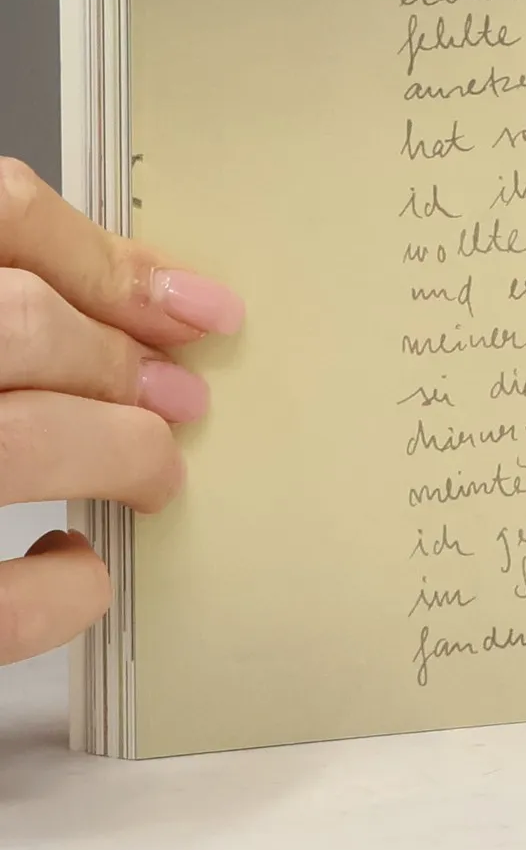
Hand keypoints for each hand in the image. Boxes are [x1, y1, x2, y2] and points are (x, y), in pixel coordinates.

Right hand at [0, 157, 241, 663]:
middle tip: (173, 400)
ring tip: (146, 471)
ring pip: (17, 438)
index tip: (185, 308)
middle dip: (119, 364)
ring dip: (117, 453)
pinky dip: (62, 589)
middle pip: (15, 324)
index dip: (105, 261)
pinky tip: (68, 566)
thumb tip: (146, 306)